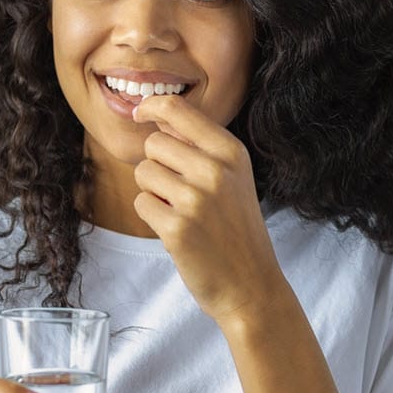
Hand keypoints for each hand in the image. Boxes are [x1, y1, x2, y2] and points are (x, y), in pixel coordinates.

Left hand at [131, 94, 290, 325]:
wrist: (252, 285)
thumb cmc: (237, 228)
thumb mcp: (234, 177)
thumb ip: (200, 146)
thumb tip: (157, 116)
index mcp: (231, 152)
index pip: (178, 109)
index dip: (151, 107)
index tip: (141, 114)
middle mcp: (215, 170)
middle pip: (154, 143)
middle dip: (157, 164)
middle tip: (179, 191)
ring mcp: (196, 200)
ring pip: (144, 173)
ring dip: (154, 191)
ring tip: (181, 211)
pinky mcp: (177, 229)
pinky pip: (142, 203)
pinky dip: (152, 216)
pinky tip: (176, 229)